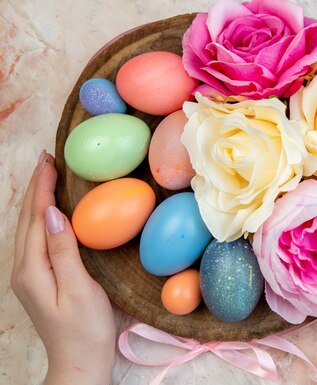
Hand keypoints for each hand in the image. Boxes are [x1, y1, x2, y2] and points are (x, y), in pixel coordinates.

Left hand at [11, 151, 115, 384]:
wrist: (80, 363)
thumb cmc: (85, 329)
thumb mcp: (79, 289)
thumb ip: (63, 250)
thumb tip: (51, 213)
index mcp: (32, 269)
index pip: (35, 218)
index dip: (42, 187)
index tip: (50, 160)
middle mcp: (24, 269)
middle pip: (26, 219)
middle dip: (36, 187)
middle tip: (48, 158)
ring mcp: (30, 275)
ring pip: (30, 228)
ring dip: (37, 200)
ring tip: (49, 177)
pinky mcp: (40, 280)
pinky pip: (37, 239)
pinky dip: (43, 218)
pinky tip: (53, 212)